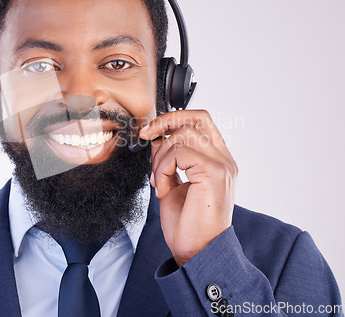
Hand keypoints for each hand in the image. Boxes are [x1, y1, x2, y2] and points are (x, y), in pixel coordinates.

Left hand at [139, 110, 237, 265]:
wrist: (197, 252)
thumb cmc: (187, 224)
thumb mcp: (172, 183)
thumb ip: (168, 160)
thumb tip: (156, 138)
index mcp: (217, 160)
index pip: (200, 121)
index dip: (173, 118)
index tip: (150, 131)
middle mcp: (224, 160)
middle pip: (195, 118)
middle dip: (164, 122)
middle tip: (145, 136)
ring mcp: (222, 165)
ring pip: (183, 134)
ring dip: (160, 156)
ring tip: (158, 180)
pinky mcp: (214, 173)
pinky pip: (179, 153)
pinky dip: (162, 169)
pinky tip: (162, 189)